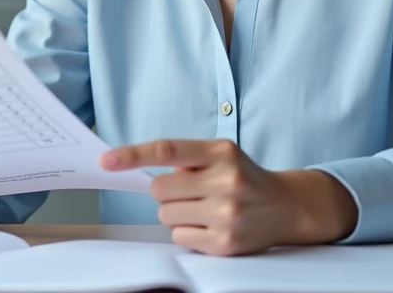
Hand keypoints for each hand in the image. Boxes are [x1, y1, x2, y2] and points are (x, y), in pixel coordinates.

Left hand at [99, 139, 356, 254]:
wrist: (286, 206)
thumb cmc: (244, 176)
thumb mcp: (222, 155)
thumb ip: (187, 159)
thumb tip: (138, 167)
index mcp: (221, 151)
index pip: (167, 150)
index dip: (131, 155)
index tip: (106, 160)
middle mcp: (226, 180)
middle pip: (159, 189)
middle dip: (167, 192)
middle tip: (191, 191)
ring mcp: (226, 213)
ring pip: (166, 215)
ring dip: (177, 213)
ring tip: (205, 208)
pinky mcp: (225, 243)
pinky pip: (179, 237)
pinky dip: (189, 233)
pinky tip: (211, 225)